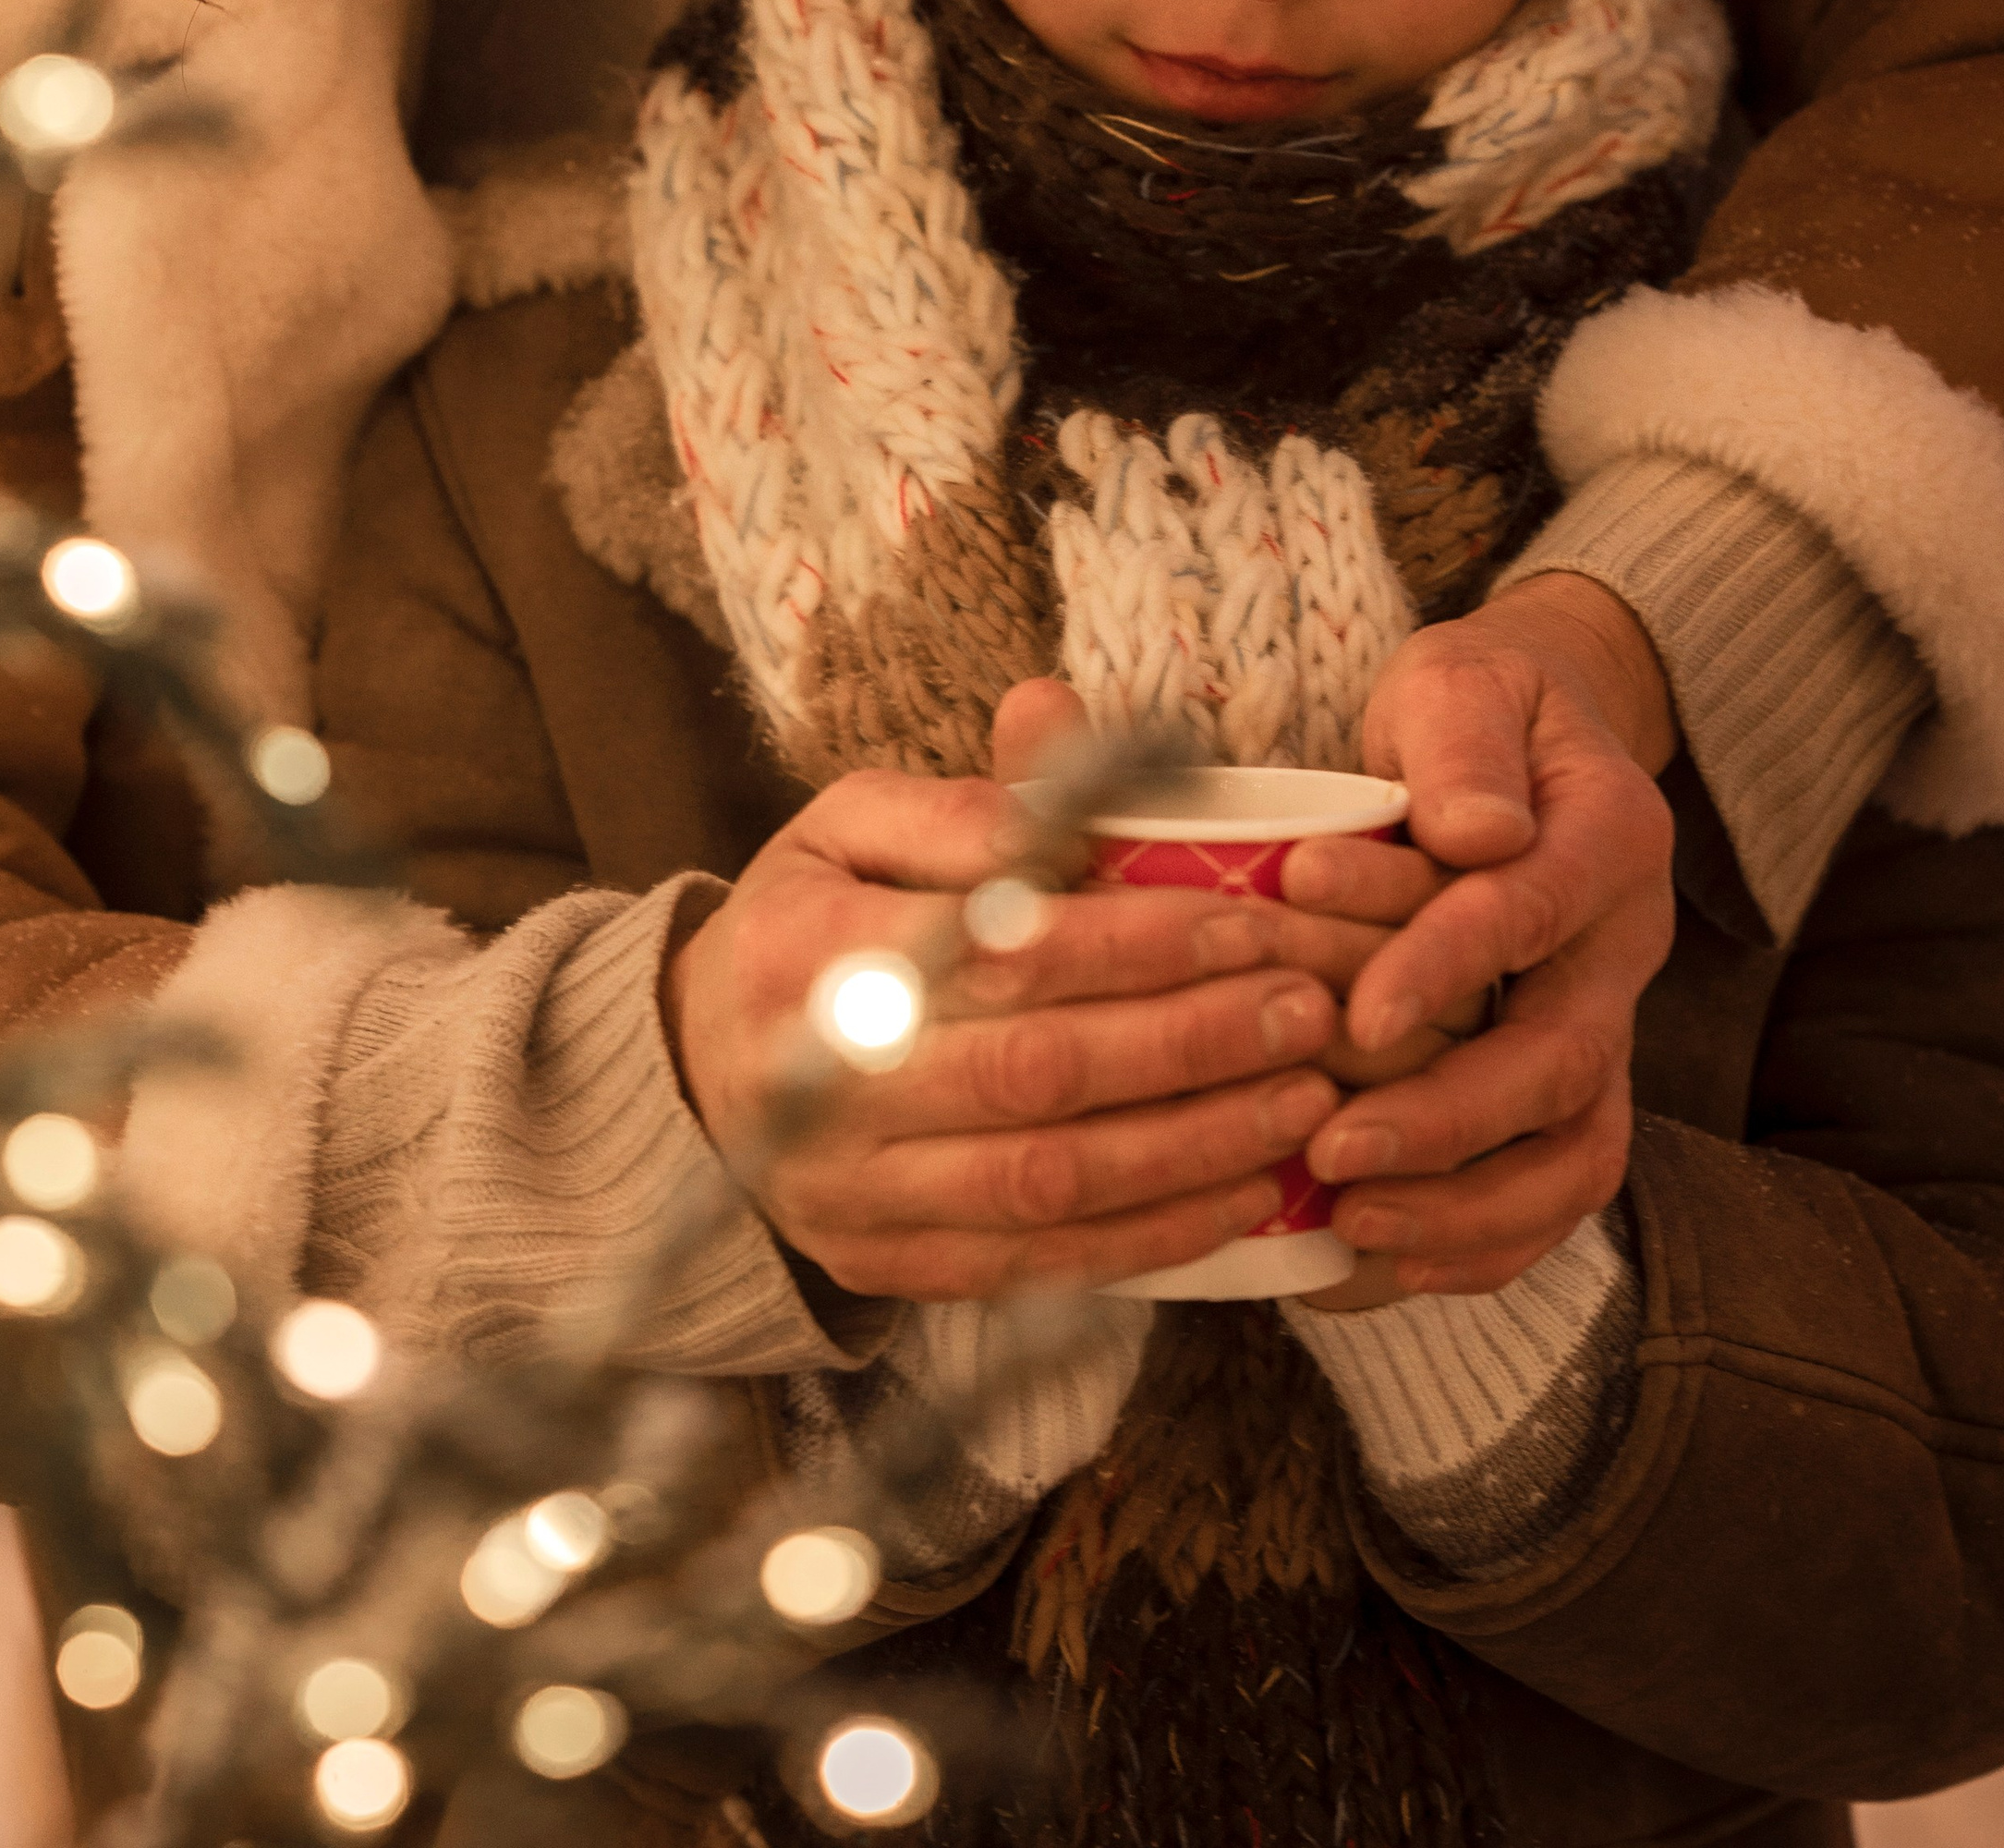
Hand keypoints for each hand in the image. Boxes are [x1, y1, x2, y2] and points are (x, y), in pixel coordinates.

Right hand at [666, 737, 1417, 1303]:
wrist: (692, 1072)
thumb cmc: (806, 924)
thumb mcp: (847, 826)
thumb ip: (963, 798)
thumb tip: (1061, 736)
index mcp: (815, 954)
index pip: (1005, 954)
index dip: (1139, 944)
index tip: (1252, 926)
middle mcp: (827, 1086)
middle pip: (1038, 1074)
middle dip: (1193, 1045)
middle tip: (1311, 1011)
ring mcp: (856, 1193)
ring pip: (1050, 1185)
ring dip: (1194, 1148)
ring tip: (1304, 1101)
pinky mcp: (889, 1268)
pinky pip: (1038, 1267)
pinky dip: (1153, 1239)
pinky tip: (1244, 1196)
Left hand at [1283, 574, 1677, 1297]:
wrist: (1528, 734)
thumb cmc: (1472, 709)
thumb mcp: (1459, 682)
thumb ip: (1461, 748)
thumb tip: (1474, 831)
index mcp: (1610, 836)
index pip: (1531, 911)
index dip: (1446, 965)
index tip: (1359, 1014)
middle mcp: (1625, 946)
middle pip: (1565, 1061)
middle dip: (1448, 1118)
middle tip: (1333, 1152)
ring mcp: (1607, 1025)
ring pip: (1577, 1151)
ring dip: (1466, 1206)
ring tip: (1350, 1223)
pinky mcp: (1573, 1084)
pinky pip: (1552, 1191)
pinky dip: (1475, 1243)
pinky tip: (1373, 1263)